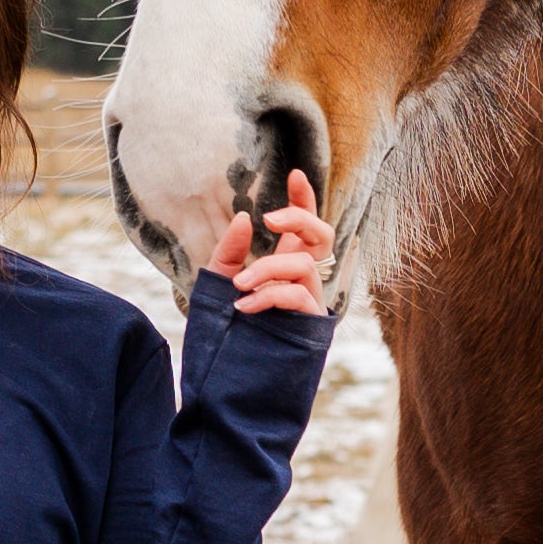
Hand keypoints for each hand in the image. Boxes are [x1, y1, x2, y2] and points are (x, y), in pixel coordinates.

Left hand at [206, 168, 334, 315]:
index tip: (295, 174)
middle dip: (301, 218)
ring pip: (303, 264)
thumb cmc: (229, 323)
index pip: (304, 224)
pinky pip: (297, 295)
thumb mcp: (220, 278)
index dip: (305, 198)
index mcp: (286, 261)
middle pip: (323, 234)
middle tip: (270, 218)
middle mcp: (303, 276)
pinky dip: (268, 296)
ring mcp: (310, 298)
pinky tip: (243, 306)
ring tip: (238, 286)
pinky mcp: (310, 322)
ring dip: (268, 269)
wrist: (230, 369)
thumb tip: (246, 218)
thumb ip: (231, 250)